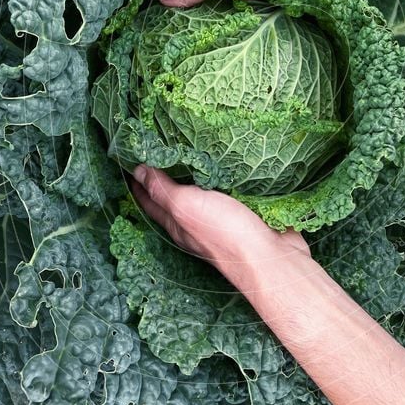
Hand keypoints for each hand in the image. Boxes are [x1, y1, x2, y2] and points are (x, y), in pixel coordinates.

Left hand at [131, 164, 309, 287]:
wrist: (272, 257)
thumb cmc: (227, 234)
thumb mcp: (187, 207)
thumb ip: (164, 190)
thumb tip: (138, 170)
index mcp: (177, 223)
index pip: (150, 199)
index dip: (139, 180)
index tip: (132, 155)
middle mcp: (196, 223)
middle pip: (174, 197)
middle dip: (166, 174)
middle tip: (160, 147)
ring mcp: (220, 221)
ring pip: (202, 194)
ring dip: (196, 175)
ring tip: (192, 150)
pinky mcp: (244, 215)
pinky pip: (229, 193)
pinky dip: (223, 179)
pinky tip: (227, 166)